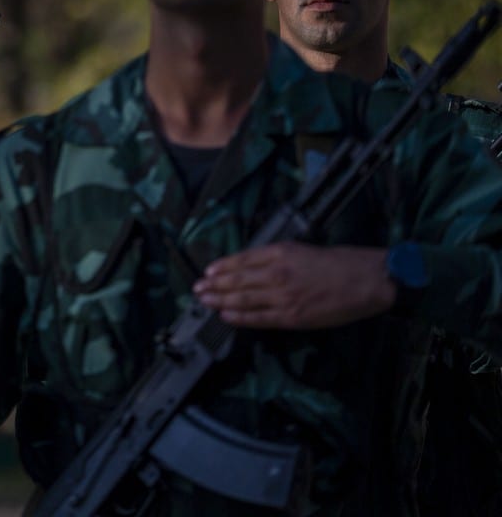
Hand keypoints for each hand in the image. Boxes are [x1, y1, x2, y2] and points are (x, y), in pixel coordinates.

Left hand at [192, 242, 396, 328]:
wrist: (369, 280)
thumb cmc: (341, 262)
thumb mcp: (304, 248)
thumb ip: (277, 256)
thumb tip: (252, 265)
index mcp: (281, 253)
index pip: (242, 260)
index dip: (222, 267)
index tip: (208, 272)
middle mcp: (277, 273)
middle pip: (237, 280)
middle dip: (214, 285)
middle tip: (197, 289)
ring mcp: (284, 297)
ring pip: (243, 299)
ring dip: (220, 300)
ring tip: (204, 301)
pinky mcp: (293, 317)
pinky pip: (259, 318)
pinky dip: (240, 317)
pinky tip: (226, 315)